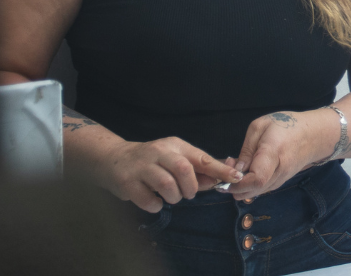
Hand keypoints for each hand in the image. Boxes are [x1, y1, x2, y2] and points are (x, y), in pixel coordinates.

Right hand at [93, 137, 241, 212]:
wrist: (114, 159)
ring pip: (166, 185)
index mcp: (174, 146)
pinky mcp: (127, 182)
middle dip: (191, 187)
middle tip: (187, 193)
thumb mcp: (175, 159)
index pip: (201, 157)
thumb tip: (220, 180)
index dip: (220, 169)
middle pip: (184, 169)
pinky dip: (156, 205)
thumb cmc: (152, 162)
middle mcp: (158, 152)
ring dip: (173, 197)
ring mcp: (141, 167)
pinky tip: (154, 200)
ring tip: (170, 197)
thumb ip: (197, 171)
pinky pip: (149, 200)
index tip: (236, 177)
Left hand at [228, 110, 336, 200]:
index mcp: (273, 153)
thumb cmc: (286, 125)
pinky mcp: (280, 182)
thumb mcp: (261, 126)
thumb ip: (247, 149)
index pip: (256, 179)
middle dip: (233, 185)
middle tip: (228, 167)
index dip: (238, 182)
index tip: (227, 174)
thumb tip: (237, 170)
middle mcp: (278, 172)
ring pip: (255, 192)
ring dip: (240, 185)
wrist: (314, 135)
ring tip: (237, 166)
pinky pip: (260, 189)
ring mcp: (280, 180)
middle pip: (253, 190)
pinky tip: (246, 170)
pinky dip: (248, 185)